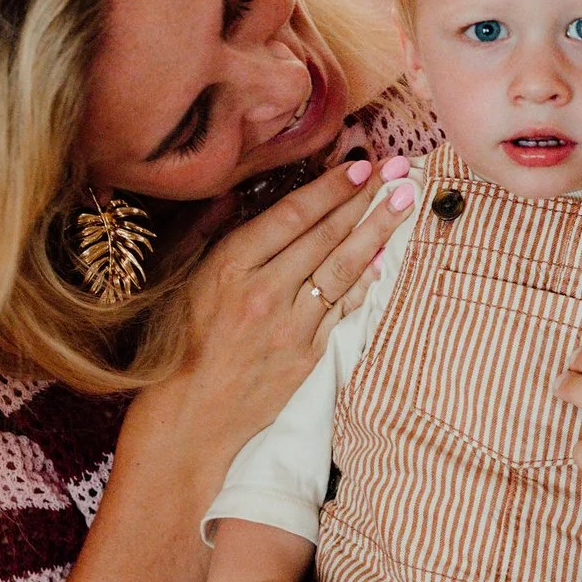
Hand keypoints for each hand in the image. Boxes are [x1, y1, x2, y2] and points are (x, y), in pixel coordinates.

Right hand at [170, 156, 416, 452]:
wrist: (189, 416)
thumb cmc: (178, 344)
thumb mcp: (185, 281)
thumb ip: (213, 233)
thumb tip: (242, 193)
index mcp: (229, 267)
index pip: (291, 216)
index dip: (329, 188)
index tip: (358, 165)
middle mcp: (263, 292)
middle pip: (325, 237)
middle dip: (365, 200)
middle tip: (397, 172)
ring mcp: (289, 326)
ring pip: (343, 270)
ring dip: (377, 233)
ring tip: (403, 204)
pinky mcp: (306, 355)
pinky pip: (341, 310)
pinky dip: (363, 282)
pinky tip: (381, 259)